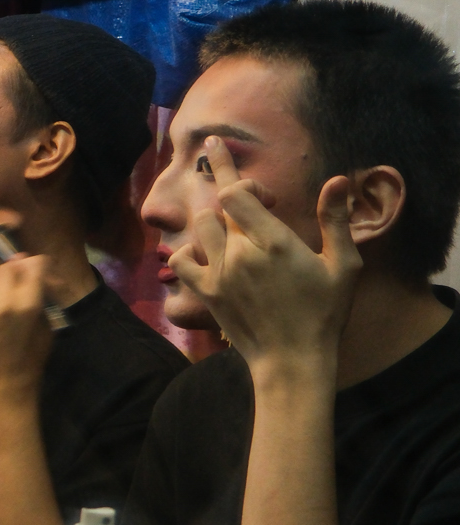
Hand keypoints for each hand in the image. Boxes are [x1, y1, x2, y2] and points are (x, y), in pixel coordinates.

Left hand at [0, 255, 53, 404]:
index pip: (32, 266)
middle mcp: (1, 302)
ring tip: (10, 290)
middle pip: (8, 267)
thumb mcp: (46, 328)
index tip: (42, 268)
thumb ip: (40, 299)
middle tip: (25, 276)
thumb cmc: (31, 360)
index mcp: (26, 306)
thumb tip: (36, 279)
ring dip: (2, 279)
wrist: (2, 386)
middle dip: (19, 268)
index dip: (39, 264)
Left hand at [170, 137, 357, 374]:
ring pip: (200, 226)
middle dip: (222, 182)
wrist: (292, 359)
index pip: (236, 192)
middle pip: (216, 204)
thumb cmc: (323, 313)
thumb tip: (337, 180)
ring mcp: (219, 273)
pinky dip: (188, 251)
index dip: (245, 183)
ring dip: (216, 220)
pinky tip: (205, 253)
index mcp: (273, 242)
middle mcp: (240, 253)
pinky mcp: (206, 292)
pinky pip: (180, 260)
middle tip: (223, 165)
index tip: (267, 198)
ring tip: (232, 225)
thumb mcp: (343, 267)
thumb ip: (335, 221)